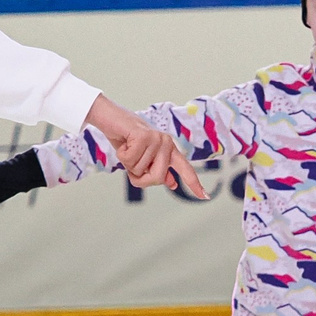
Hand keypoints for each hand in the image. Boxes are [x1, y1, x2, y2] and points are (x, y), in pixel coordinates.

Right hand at [84, 95, 204, 194]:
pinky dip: (122, 155)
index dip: (194, 183)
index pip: (185, 169)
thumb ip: (157, 170)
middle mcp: (166, 143)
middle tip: (132, 162)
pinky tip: (123, 143)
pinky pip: (130, 161)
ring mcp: (156, 139)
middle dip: (140, 177)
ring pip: (139, 170)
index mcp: (169, 148)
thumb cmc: (126, 139)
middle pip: (156, 178)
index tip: (205, 197)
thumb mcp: (143, 158)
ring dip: (128, 164)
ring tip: (127, 148)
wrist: (110, 118)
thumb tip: (172, 184)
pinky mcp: (144, 136)